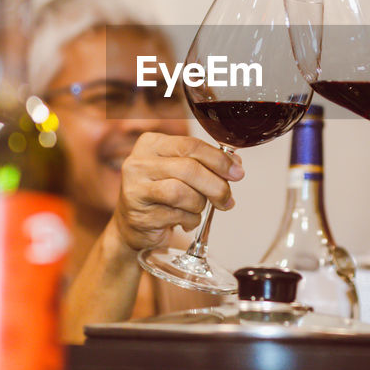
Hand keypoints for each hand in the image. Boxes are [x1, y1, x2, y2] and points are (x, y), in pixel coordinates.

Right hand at [113, 132, 243, 251]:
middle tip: (227, 199)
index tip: (237, 172)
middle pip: (189, 169)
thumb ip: (205, 163)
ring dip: (199, 204)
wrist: (133, 225)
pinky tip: (184, 220)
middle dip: (216, 186)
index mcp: (151, 144)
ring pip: (182, 193)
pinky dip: (190, 220)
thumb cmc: (161, 194)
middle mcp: (139, 163)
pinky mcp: (138, 215)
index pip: (191, 145)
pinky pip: (177, 216)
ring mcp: (135, 189)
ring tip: (197, 209)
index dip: (219, 160)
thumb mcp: (180, 171)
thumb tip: (235, 165)